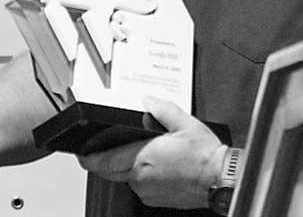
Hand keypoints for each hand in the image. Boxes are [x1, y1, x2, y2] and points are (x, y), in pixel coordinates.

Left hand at [77, 97, 226, 208]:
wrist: (220, 180)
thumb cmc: (204, 156)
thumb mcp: (184, 123)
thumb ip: (161, 109)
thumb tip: (147, 102)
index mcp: (143, 157)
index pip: (104, 161)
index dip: (89, 158)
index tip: (82, 154)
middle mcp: (141, 177)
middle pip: (110, 171)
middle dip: (104, 161)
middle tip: (103, 151)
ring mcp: (148, 190)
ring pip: (126, 178)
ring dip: (126, 167)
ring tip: (143, 153)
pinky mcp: (156, 199)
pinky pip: (140, 186)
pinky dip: (141, 176)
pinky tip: (156, 166)